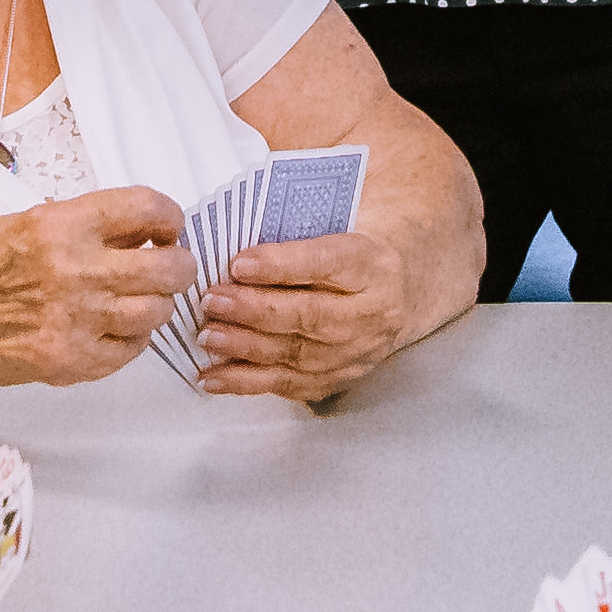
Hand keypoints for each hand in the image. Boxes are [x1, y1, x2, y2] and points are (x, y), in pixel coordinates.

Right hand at [0, 187, 184, 391]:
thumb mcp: (16, 223)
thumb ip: (74, 226)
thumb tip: (125, 231)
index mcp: (61, 225)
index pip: (148, 209)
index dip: (168, 216)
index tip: (166, 225)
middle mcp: (76, 272)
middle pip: (169, 269)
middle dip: (176, 263)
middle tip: (166, 262)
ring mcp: (76, 322)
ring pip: (156, 312)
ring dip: (154, 303)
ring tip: (136, 298)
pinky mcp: (70, 363)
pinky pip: (130, 351)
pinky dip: (131, 339)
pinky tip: (112, 328)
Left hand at [184, 228, 418, 404]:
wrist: (404, 291)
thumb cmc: (353, 253)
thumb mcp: (342, 226)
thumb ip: (298, 229)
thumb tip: (235, 236)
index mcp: (371, 264)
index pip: (326, 263)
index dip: (281, 265)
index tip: (239, 264)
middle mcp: (371, 312)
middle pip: (310, 315)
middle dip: (255, 310)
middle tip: (212, 302)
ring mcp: (357, 352)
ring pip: (297, 354)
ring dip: (246, 348)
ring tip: (207, 337)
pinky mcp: (339, 379)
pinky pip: (290, 385)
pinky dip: (247, 382)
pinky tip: (214, 376)